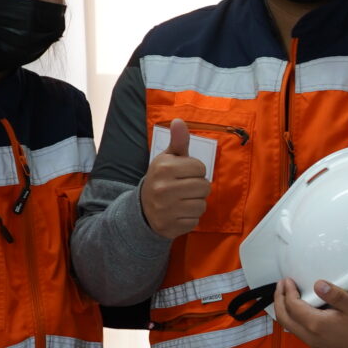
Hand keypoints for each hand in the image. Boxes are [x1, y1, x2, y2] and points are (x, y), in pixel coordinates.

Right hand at [141, 119, 212, 238]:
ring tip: (183, 200)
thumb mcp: (167, 159)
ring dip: (196, 203)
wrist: (142, 209)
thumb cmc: (162, 179)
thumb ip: (178, 141)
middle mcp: (164, 188)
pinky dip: (190, 217)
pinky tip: (179, 212)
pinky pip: (195, 220)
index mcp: (164, 167)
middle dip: (199, 187)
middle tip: (186, 188)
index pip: (200, 168)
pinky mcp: (171, 226)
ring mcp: (166, 209)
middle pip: (204, 187)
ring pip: (202, 205)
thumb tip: (179, 121)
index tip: (185, 174)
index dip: (196, 171)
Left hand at [270, 279, 347, 347]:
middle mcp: (311, 337)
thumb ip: (335, 294)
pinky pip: (298, 333)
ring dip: (284, 311)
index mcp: (317, 325)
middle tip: (281, 286)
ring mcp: (314, 344)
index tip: (288, 280)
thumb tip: (318, 284)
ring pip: (290, 328)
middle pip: (284, 318)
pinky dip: (293, 320)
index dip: (287, 292)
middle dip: (278, 300)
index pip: (293, 306)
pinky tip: (300, 311)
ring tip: (286, 296)